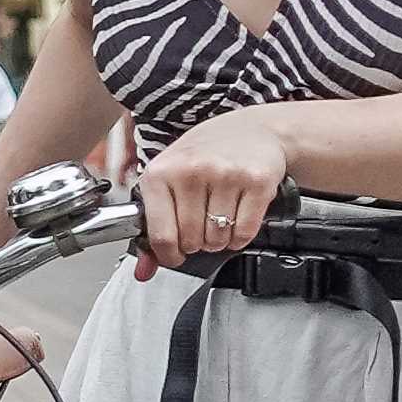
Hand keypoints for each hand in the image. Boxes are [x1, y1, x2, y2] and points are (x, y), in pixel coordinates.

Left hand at [129, 107, 300, 264]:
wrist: (251, 130)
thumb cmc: (204, 155)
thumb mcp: (170, 179)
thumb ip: (155, 228)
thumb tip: (144, 271)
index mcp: (161, 172)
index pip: (161, 235)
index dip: (168, 254)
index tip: (174, 255)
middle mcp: (192, 171)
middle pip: (191, 239)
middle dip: (196, 244)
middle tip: (200, 229)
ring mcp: (226, 175)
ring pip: (218, 239)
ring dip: (219, 240)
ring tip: (218, 220)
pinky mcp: (256, 182)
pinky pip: (245, 232)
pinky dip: (240, 237)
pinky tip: (236, 220)